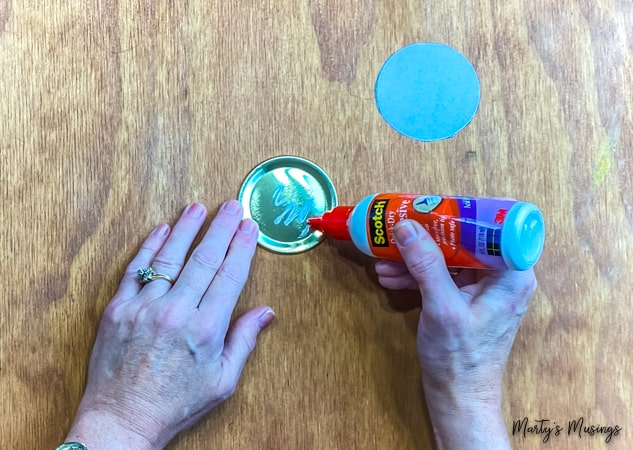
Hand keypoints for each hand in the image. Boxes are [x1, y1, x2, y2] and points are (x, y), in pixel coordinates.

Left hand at [65, 201, 274, 449]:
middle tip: (231, 206)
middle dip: (221, 228)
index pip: (230, 275)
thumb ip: (243, 340)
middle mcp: (176, 312)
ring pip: (169, 257)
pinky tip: (161, 230)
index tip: (249, 227)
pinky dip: (149, 248)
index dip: (242, 247)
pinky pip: (135, 270)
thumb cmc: (175, 403)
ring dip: (186, 229)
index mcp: (206, 329)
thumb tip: (266, 312)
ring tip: (198, 207)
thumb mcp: (222, 380)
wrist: (122, 419)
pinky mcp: (117, 309)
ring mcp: (144, 308)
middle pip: (204, 259)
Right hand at [375, 220, 535, 449]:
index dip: (463, 213)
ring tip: (384, 259)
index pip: (494, 226)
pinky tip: (391, 277)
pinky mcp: (465, 297)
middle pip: (465, 238)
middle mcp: (502, 276)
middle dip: (427, 236)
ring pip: (448, 256)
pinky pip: (441, 274)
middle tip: (400, 228)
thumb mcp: (442, 308)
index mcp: (511, 275)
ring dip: (415, 256)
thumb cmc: (460, 359)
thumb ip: (426, 264)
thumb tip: (406, 227)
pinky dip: (417, 274)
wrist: (457, 397)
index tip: (431, 208)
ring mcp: (483, 287)